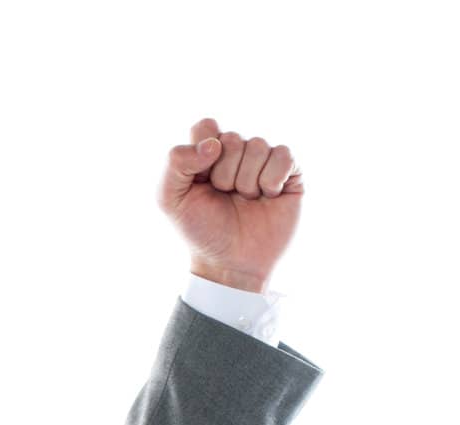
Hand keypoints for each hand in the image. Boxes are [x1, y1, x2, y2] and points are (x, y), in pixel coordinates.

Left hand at [158, 117, 302, 293]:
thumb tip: (213, 143)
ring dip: (247, 181)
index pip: (206, 126)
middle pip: (232, 139)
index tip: (200, 178)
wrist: (230, 262)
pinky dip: (272, 179)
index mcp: (206, 154)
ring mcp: (263, 162)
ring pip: (258, 146)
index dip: (203, 151)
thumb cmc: (200, 230)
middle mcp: (236, 153)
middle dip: (223, 174)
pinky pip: (284, 155)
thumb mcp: (170, 200)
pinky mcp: (290, 173)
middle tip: (224, 196)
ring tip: (244, 200)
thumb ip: (175, 164)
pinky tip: (268, 196)